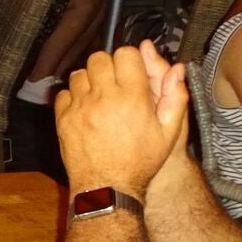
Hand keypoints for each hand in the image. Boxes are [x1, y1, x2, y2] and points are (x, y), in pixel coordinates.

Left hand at [54, 45, 182, 197]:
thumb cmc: (140, 161)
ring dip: (89, 79)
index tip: (131, 70)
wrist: (108, 187)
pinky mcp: (63, 119)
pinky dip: (73, 96)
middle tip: (114, 81)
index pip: (125, 54)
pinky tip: (85, 109)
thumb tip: (178, 68)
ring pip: (79, 73)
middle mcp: (104, 98)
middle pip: (99, 58)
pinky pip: (64, 93)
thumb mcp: (169, 132)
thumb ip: (175, 97)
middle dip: (108, 65)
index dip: (129, 59)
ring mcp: (81, 108)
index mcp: (133, 98)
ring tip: (99, 95)